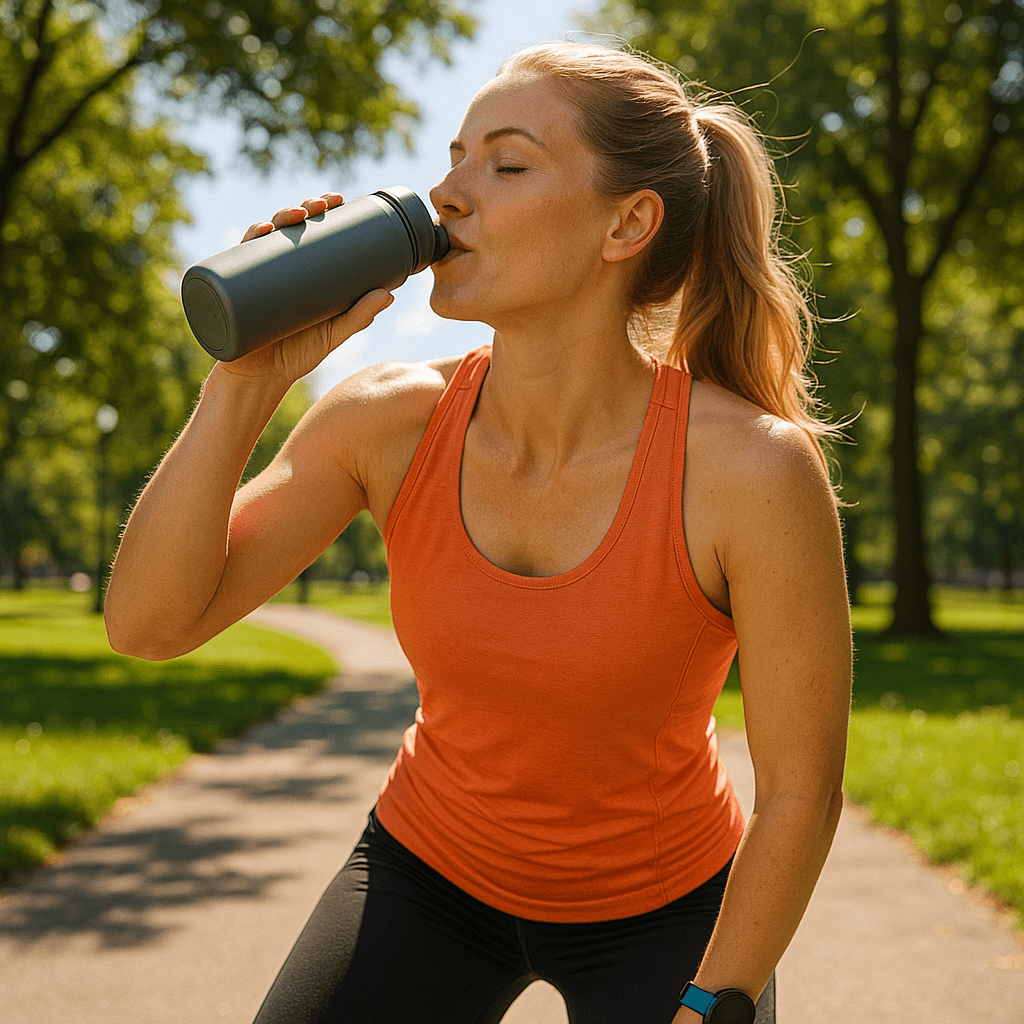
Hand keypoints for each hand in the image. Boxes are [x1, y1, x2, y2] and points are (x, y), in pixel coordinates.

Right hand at [222, 193, 393, 384]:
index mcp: (300, 273)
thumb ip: (359, 316)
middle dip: (303, 208)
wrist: (261, 379)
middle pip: (288, 228)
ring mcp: (255, 277)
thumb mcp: (332, 334)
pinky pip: (237, 260)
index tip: (337, 198)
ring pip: (265, 237)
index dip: (320, 210)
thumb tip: (388, 294)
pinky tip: (260, 231)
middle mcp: (276, 269)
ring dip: (279, 216)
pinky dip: (248, 242)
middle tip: (322, 205)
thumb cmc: (297, 356)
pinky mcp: (237, 291)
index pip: (308, 232)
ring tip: (298, 215)